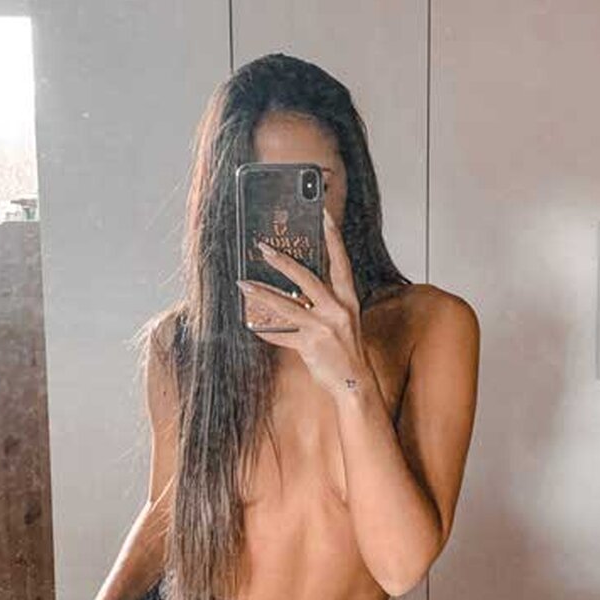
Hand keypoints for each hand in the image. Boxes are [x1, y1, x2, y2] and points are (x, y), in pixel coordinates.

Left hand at [237, 208, 373, 396]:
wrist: (355, 384)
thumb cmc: (345, 351)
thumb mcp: (341, 321)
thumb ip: (322, 305)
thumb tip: (292, 292)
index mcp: (348, 300)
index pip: (341, 262)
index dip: (333, 238)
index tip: (322, 215)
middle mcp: (338, 310)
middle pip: (307, 278)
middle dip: (283, 262)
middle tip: (263, 248)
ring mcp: (324, 327)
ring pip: (286, 305)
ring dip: (262, 294)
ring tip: (244, 284)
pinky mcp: (311, 345)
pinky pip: (281, 335)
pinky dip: (266, 331)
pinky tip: (252, 325)